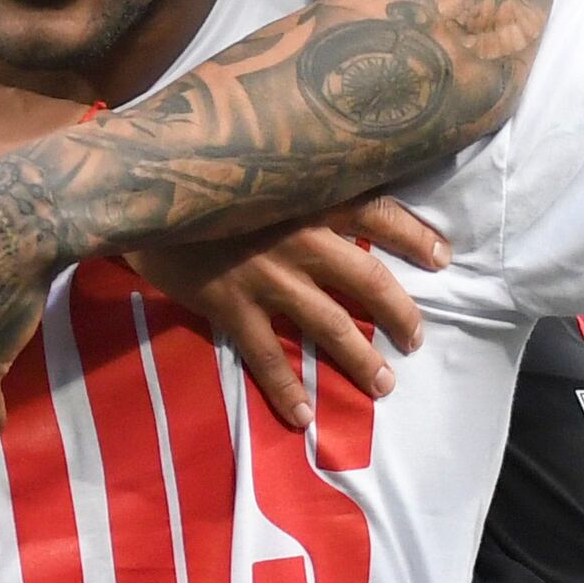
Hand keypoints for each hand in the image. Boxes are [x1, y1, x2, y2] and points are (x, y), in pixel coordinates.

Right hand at [140, 200, 446, 427]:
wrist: (139, 197)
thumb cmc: (205, 178)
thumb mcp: (260, 166)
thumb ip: (300, 175)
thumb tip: (341, 181)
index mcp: (309, 197)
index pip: (379, 213)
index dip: (416, 236)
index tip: (444, 259)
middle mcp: (298, 237)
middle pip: (366, 281)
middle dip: (399, 314)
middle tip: (415, 340)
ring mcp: (265, 276)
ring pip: (327, 325)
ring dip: (359, 359)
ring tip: (383, 385)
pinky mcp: (230, 306)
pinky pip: (267, 356)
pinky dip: (286, 390)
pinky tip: (303, 416)